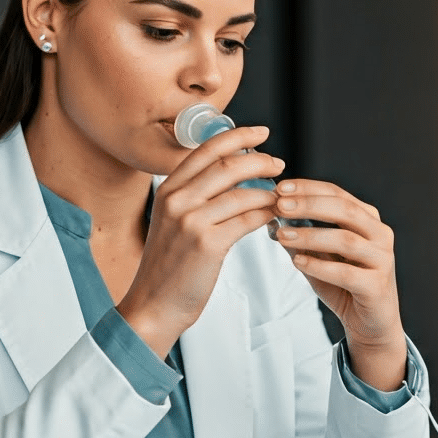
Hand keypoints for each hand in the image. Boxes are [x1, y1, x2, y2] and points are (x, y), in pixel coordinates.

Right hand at [116, 125, 283, 358]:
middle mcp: (176, 200)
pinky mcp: (207, 244)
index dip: (237, 136)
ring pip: (242, 192)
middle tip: (279, 163)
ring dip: (270, 190)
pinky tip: (276, 216)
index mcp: (167, 190)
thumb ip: (195, 197)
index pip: (206, 149)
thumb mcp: (173, 222)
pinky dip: (267, 213)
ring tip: (283, 195)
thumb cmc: (169, 267)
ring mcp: (190, 221)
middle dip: (260, 160)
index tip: (261, 133)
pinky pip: (248, 219)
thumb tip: (234, 174)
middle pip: (227, 165)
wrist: (154, 305)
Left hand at [271, 180, 405, 390]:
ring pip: (345, 239)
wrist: (369, 324)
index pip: (337, 194)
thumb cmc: (343, 284)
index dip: (308, 188)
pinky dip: (319, 265)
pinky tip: (297, 262)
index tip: (280, 188)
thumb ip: (301, 237)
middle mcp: (380, 234)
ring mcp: (383, 259)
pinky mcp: (377, 286)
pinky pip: (346, 273)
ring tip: (282, 235)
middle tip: (280, 205)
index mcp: (368, 219)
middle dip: (309, 204)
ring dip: (310, 235)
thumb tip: (270, 219)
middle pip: (344, 210)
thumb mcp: (319, 255)